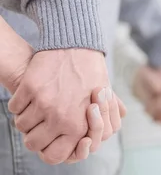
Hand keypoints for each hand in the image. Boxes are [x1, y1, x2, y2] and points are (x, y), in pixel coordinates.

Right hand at [8, 49, 124, 164]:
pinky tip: (29, 97)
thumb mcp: (105, 102)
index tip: (49, 141)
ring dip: (26, 119)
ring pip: (21, 125)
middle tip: (39, 126)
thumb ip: (103, 123)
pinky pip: (14, 107)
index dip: (48, 150)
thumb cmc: (93, 74)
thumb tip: (90, 142)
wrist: (79, 45)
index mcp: (79, 126)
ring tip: (35, 109)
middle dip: (34, 137)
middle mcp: (61, 118)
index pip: (55, 155)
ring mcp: (44, 103)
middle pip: (33, 143)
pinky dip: (19, 105)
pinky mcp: (30, 88)